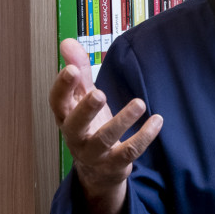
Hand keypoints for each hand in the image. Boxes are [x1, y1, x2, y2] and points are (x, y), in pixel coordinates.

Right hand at [49, 39, 162, 213]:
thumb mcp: (83, 97)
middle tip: (99, 93)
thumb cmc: (90, 126)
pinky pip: (129, 151)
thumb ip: (79, 70)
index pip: (57, 102)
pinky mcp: (114, 164)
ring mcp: (94, 153)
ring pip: (105, 139)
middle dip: (86, 109)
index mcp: (66, 116)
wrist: (97, 170)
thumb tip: (68, 42)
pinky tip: (157, 120)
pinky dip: (144, 136)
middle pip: (75, 124)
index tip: (71, 69)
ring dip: (122, 121)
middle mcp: (76, 137)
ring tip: (139, 103)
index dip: (62, 87)